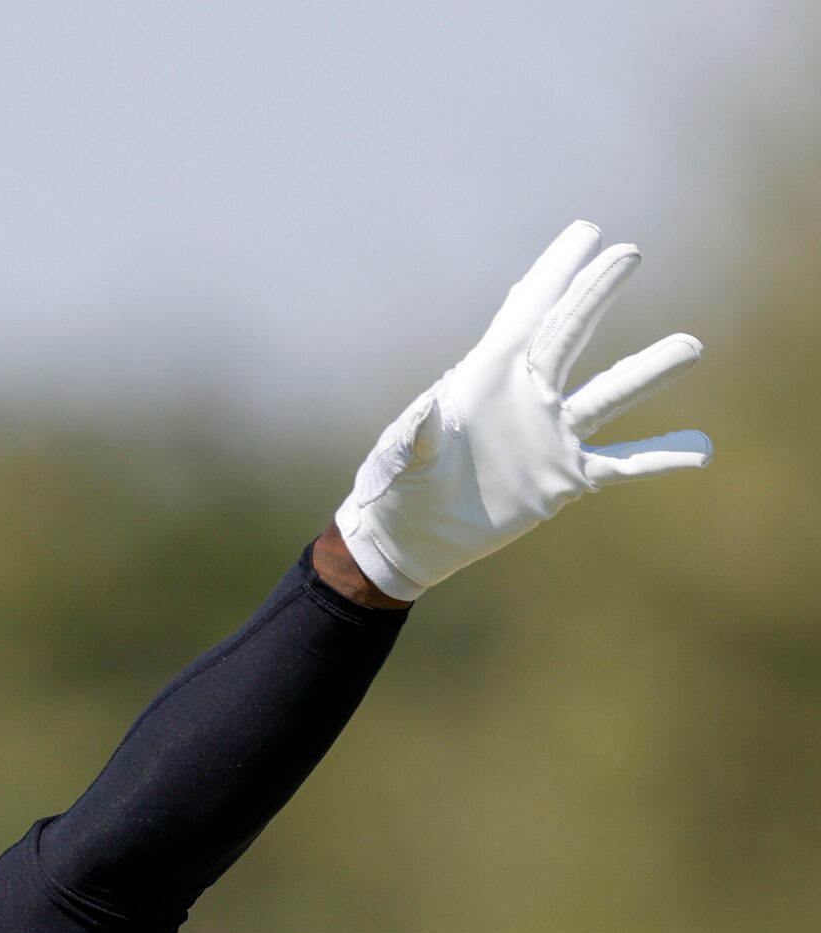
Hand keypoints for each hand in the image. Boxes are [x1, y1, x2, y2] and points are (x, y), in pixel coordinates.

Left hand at [334, 220, 710, 601]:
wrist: (409, 536)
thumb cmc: (397, 486)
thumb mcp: (402, 459)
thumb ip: (417, 437)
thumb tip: (424, 417)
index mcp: (485, 377)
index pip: (527, 313)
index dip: (555, 272)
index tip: (585, 231)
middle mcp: (528, 395)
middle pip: (570, 334)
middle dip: (596, 294)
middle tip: (630, 252)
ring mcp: (550, 435)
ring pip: (610, 395)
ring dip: (650, 372)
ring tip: (691, 345)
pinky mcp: (563, 478)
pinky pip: (620, 466)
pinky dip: (659, 459)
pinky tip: (700, 451)